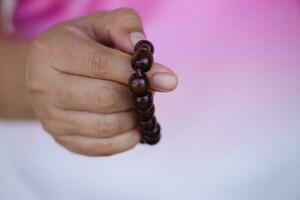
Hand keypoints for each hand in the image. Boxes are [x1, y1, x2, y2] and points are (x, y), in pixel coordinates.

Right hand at [26, 8, 177, 155]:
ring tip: (138, 107)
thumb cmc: (80, 45)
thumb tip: (149, 63)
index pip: (100, 64)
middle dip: (136, 97)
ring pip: (107, 126)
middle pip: (106, 99)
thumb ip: (125, 28)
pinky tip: (134, 126)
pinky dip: (126, 140)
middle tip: (148, 92)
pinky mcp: (62, 139)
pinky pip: (101, 147)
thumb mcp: (100, 24)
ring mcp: (51, 118)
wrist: (48, 70)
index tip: (167, 79)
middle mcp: (44, 87)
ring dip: (134, 118)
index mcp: (52, 52)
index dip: (137, 73)